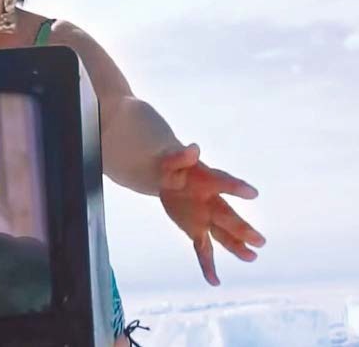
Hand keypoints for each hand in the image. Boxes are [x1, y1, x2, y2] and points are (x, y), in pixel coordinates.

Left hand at [159, 144, 265, 285]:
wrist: (168, 177)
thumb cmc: (174, 166)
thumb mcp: (171, 160)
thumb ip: (180, 156)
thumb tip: (193, 148)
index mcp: (209, 181)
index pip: (225, 183)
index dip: (237, 188)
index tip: (252, 193)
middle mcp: (212, 202)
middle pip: (228, 216)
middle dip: (241, 229)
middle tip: (260, 241)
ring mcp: (206, 218)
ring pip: (223, 236)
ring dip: (236, 247)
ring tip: (251, 257)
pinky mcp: (196, 230)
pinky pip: (203, 250)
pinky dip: (208, 265)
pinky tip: (215, 282)